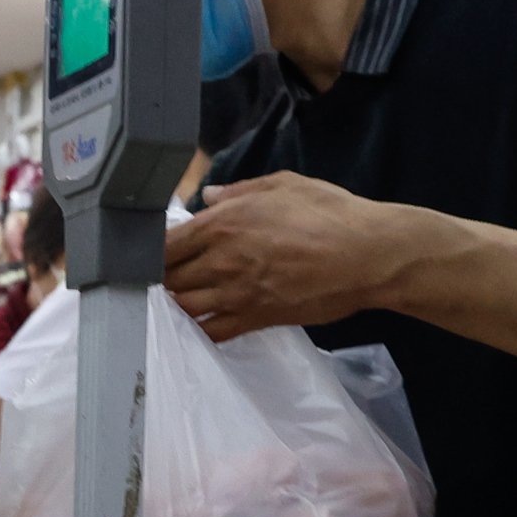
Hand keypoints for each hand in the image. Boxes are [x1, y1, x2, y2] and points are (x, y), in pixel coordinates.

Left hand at [162, 170, 398, 341]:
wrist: (366, 256)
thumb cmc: (330, 213)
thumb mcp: (283, 184)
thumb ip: (238, 190)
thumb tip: (207, 196)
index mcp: (222, 223)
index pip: (164, 244)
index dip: (149, 250)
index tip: (150, 251)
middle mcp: (221, 261)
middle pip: (168, 278)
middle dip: (160, 278)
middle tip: (162, 276)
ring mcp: (236, 294)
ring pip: (184, 307)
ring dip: (175, 304)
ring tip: (177, 299)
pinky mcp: (256, 319)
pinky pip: (212, 332)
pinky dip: (199, 330)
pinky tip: (197, 325)